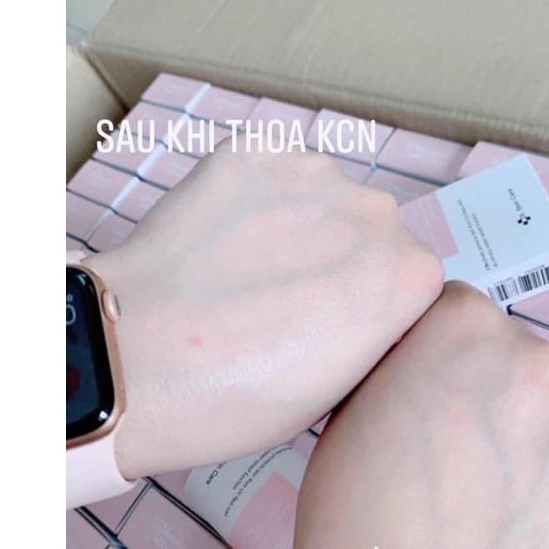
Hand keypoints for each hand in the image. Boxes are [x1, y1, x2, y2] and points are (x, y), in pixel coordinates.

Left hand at [84, 149, 442, 477]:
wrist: (137, 358)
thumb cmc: (243, 398)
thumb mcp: (341, 387)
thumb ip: (375, 324)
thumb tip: (365, 298)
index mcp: (411, 274)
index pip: (408, 277)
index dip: (369, 302)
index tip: (331, 322)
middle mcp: (376, 210)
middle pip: (371, 229)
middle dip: (340, 254)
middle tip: (284, 293)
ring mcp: (311, 171)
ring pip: (323, 194)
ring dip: (300, 220)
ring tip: (245, 262)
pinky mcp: (251, 150)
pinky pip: (271, 171)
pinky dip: (254, 197)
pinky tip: (219, 234)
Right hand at [278, 282, 548, 548]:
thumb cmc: (355, 496)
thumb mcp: (355, 395)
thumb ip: (404, 357)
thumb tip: (429, 359)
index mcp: (466, 322)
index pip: (456, 306)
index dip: (433, 345)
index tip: (420, 383)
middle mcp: (534, 356)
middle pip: (509, 352)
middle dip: (483, 380)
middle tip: (449, 438)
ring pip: (544, 406)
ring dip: (519, 428)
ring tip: (478, 484)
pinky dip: (545, 478)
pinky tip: (507, 514)